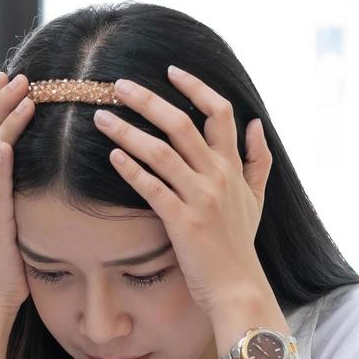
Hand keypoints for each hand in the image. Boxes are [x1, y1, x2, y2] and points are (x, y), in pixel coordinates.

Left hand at [93, 65, 273, 316]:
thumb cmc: (239, 245)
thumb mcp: (257, 199)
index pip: (220, 112)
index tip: (170, 70)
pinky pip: (152, 188)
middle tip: (118, 85)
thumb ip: (258, 161)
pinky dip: (131, 169)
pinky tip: (110, 155)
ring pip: (161, 152)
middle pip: (182, 123)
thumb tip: (256, 125)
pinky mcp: (182, 222)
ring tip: (100, 117)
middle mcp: (218, 176)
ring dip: (128, 131)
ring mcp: (201, 198)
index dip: (196, 87)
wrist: (238, 288)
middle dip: (148, 100)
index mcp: (233, 167)